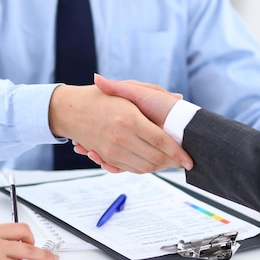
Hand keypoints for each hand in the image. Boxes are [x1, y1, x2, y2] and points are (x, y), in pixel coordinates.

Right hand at [49, 83, 190, 173]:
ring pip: (144, 167)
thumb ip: (154, 92)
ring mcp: (112, 150)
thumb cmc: (100, 96)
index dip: (178, 152)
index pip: (161, 141)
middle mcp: (121, 137)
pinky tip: (152, 163)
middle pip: (155, 158)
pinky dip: (144, 169)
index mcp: (130, 119)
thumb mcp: (128, 89)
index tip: (189, 159)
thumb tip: (178, 97)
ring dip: (160, 167)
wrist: (70, 109)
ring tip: (170, 163)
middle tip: (183, 162)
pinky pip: (131, 169)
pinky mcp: (107, 157)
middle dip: (172, 163)